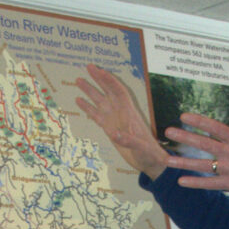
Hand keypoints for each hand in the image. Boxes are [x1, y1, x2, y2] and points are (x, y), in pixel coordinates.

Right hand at [75, 64, 168, 178]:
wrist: (150, 161)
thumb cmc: (149, 154)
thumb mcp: (141, 148)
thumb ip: (128, 140)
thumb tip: (113, 134)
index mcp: (129, 114)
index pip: (118, 92)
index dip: (109, 81)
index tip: (99, 71)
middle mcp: (121, 113)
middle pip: (109, 91)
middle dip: (99, 79)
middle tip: (88, 66)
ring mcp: (115, 120)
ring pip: (100, 101)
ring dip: (90, 90)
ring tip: (78, 80)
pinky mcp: (109, 128)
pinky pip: (96, 115)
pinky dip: (87, 107)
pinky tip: (78, 100)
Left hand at [165, 101, 228, 201]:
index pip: (214, 127)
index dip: (198, 120)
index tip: (183, 116)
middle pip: (203, 143)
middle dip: (184, 137)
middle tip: (169, 132)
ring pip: (202, 165)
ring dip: (183, 162)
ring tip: (168, 159)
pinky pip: (209, 184)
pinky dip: (195, 183)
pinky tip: (181, 181)